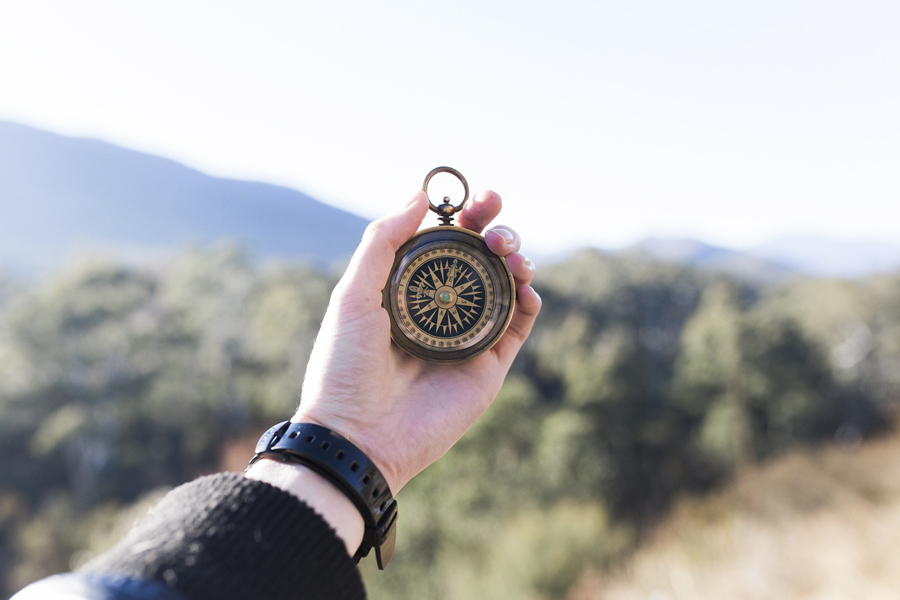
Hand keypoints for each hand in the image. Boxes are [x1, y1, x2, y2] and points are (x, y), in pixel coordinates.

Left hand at [293, 189, 540, 492]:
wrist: (358, 436)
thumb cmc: (344, 367)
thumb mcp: (353, 295)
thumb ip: (383, 242)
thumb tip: (419, 195)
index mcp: (407, 290)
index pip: (444, 243)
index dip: (464, 216)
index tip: (475, 198)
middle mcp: (440, 310)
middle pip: (480, 258)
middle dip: (495, 229)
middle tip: (495, 219)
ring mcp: (466, 337)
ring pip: (505, 286)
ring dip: (515, 258)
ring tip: (508, 251)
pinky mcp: (488, 366)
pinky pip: (518, 325)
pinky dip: (529, 299)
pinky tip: (524, 283)